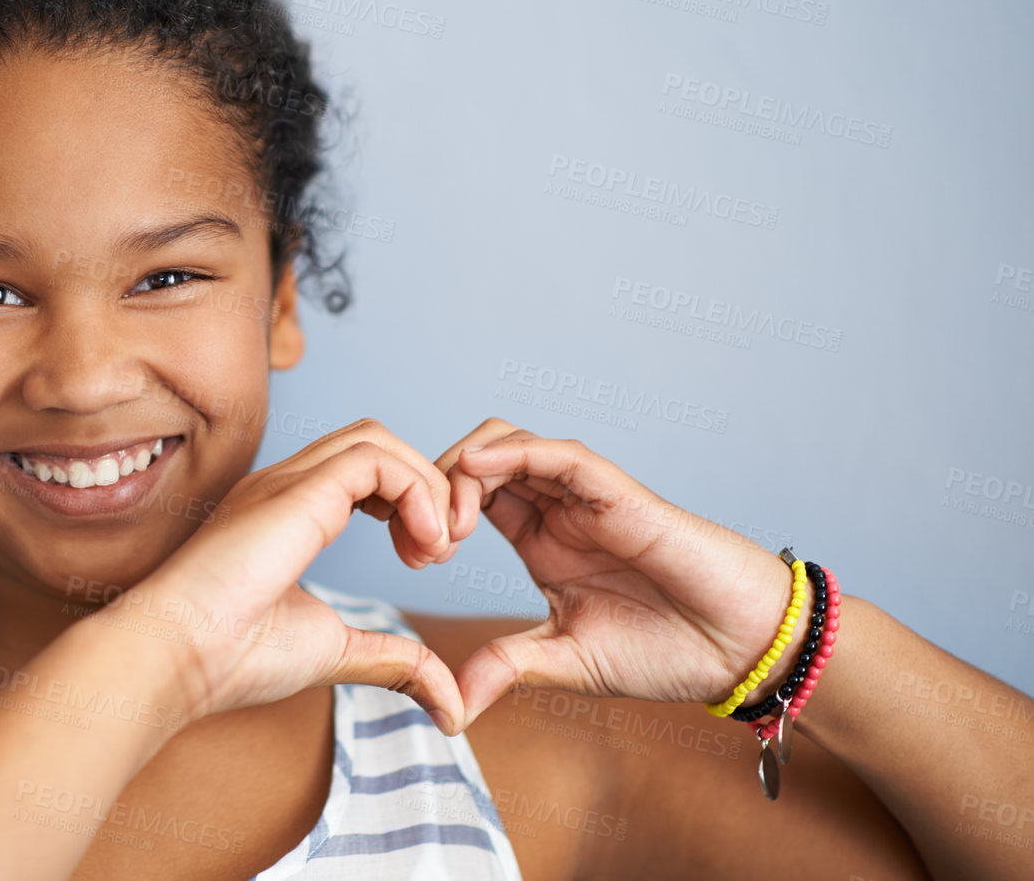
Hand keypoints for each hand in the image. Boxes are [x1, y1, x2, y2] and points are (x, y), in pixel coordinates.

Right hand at [111, 419, 471, 734]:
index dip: (409, 501)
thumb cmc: (232, 659)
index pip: (362, 469)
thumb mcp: (335, 652)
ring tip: (434, 548)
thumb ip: (391, 661)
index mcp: (287, 513)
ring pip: (377, 439)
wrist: (177, 658)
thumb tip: (449, 706)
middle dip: (425, 487)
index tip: (424, 560)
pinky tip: (420, 546)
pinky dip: (415, 491)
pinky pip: (375, 458)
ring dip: (425, 487)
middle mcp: (285, 486)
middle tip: (440, 551)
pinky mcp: (297, 491)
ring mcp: (286, 482)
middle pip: (375, 443)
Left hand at [434, 418, 800, 726]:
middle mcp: (557, 510)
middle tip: (420, 540)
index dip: (429, 510)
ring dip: (464, 468)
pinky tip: (475, 470)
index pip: (469, 498)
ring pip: (510, 444)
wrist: (741, 651)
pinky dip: (512, 452)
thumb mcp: (566, 662)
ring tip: (447, 524)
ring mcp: (586, 497)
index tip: (410, 556)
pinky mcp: (616, 493)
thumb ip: (507, 668)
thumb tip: (448, 707)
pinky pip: (557, 454)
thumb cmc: (667, 650)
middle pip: (479, 460)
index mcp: (540, 541)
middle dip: (434, 485)